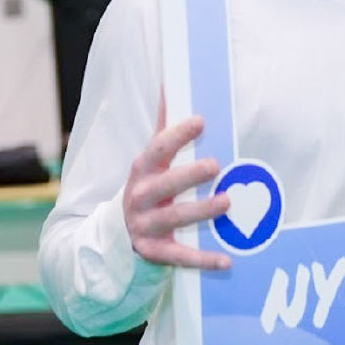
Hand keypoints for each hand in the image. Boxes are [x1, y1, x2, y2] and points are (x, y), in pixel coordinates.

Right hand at [124, 115, 232, 269]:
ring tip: (227, 202)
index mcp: (142, 171)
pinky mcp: (154, 252)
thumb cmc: (147, 188)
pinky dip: (203, 260)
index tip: (200, 121)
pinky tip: (227, 261)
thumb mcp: (150, 162)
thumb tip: (170, 84)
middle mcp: (140, 197)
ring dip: (201, 211)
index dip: (176, 135)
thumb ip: (163, 128)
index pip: (157, 149)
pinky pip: (179, 256)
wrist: (116, 235)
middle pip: (164, 185)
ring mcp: (145, 226)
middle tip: (215, 165)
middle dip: (188, 175)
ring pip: (174, 218)